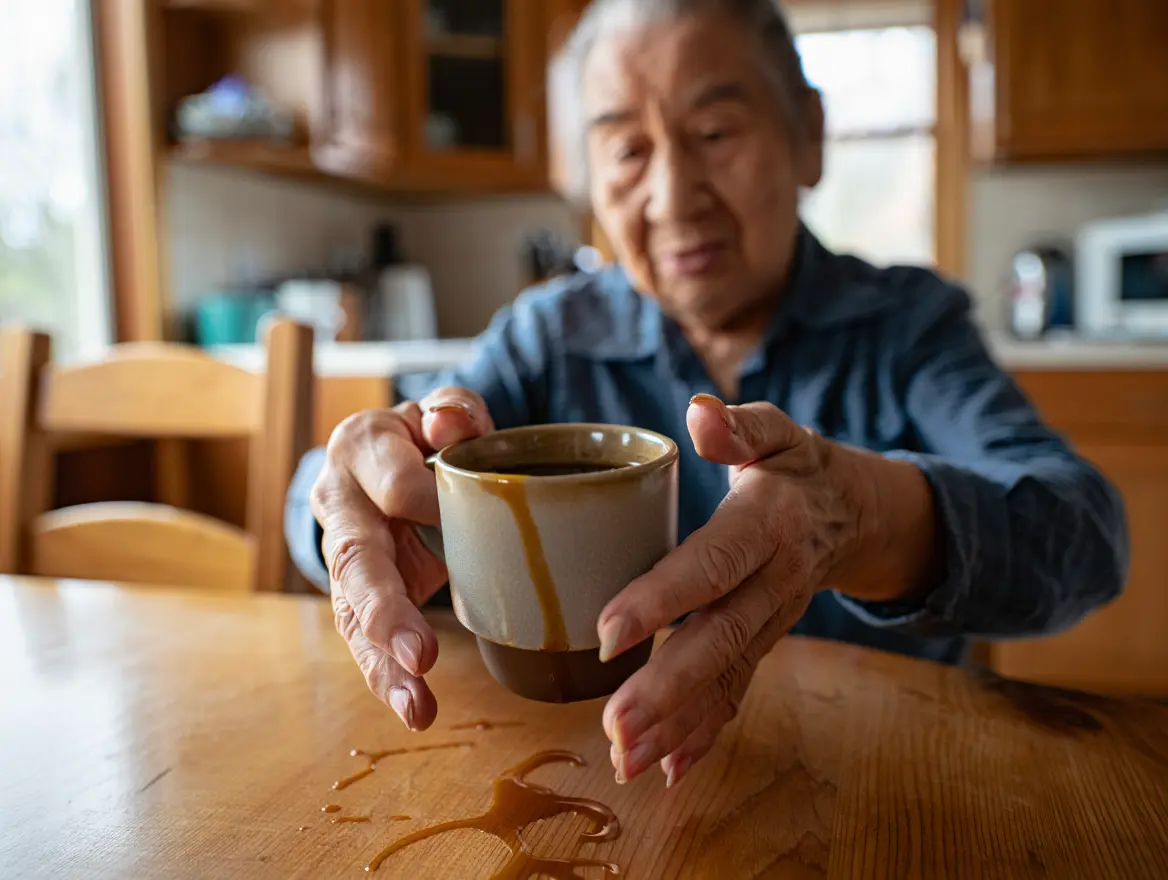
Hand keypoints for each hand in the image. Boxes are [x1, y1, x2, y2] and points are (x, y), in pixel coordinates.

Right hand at [309, 387, 493, 730]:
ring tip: (417, 703)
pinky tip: (416, 710)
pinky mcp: (354, 594)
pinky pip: (363, 640)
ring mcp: (342, 553)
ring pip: (351, 611)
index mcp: (361, 448)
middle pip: (355, 558)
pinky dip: (388, 677)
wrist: (396, 458)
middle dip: (386, 609)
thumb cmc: (428, 438)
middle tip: (421, 653)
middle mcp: (340, 503)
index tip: (458, 513)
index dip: (426, 499)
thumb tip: (447, 424)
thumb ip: (454, 410)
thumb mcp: (445, 412)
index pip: (390, 481)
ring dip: (383, 661)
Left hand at [597, 394, 936, 786]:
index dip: (664, 598)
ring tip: (627, 761)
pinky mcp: (765, 642)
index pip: (714, 563)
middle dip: (668, 688)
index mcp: (768, 523)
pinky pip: (738, 691)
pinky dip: (706, 733)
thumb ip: (740, 426)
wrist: (857, 513)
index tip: (610, 632)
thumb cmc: (798, 466)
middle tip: (616, 728)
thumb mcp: (777, 432)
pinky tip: (670, 769)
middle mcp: (775, 580)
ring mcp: (773, 620)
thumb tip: (698, 412)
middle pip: (720, 638)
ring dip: (678, 724)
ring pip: (726, 676)